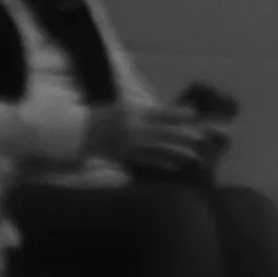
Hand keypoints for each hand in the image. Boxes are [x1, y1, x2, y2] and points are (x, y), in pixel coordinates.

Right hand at [84, 101, 208, 173]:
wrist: (75, 133)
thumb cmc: (99, 119)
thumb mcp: (120, 109)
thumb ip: (141, 114)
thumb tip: (165, 116)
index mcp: (131, 110)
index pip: (159, 112)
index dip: (178, 113)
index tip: (194, 113)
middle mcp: (132, 125)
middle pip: (164, 131)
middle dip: (184, 135)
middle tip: (202, 138)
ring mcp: (129, 142)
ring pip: (159, 148)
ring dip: (178, 153)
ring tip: (195, 157)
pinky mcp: (125, 157)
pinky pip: (148, 161)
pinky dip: (164, 164)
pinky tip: (177, 167)